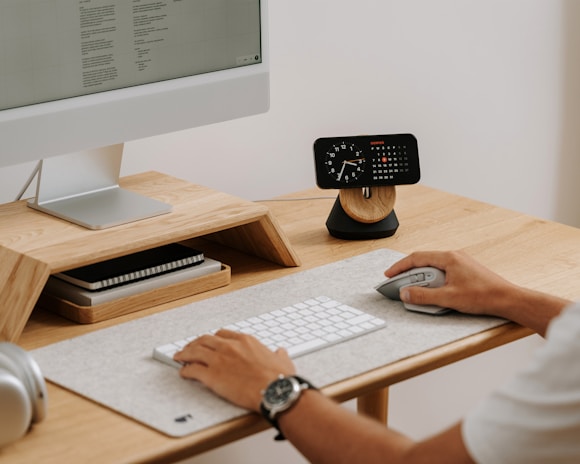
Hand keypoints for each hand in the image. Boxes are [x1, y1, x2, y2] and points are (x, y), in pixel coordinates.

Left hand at [174, 330, 295, 411]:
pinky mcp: (212, 376)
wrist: (274, 390)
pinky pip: (192, 370)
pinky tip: (183, 373)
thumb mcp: (283, 361)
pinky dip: (185, 371)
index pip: (223, 334)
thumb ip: (279, 355)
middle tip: (190, 347)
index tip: (210, 342)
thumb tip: (280, 352)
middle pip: (205, 340)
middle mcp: (230, 347)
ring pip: (195, 352)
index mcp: (245, 341)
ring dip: (185, 354)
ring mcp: (219, 360)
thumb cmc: (278, 378)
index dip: (213, 338)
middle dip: (195, 343)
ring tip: (179, 357)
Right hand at [384, 250, 516, 315]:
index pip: (416, 258)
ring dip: (423, 278)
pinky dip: (433, 280)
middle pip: (424, 261)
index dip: (400, 266)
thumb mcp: (448, 298)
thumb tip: (406, 293)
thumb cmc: (483, 296)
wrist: (507, 299)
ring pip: (434, 268)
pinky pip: (443, 272)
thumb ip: (423, 295)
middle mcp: (454, 257)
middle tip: (399, 284)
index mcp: (449, 258)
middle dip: (410, 273)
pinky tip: (434, 291)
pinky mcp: (465, 272)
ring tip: (417, 291)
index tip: (390, 274)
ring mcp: (461, 263)